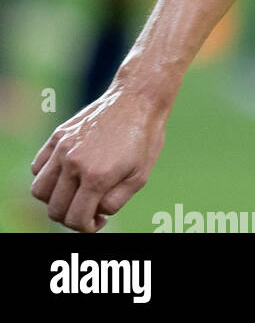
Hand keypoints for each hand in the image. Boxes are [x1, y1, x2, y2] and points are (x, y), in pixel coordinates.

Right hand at [31, 82, 168, 231]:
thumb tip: (94, 213)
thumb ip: (114, 203)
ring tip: (75, 192)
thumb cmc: (144, 138)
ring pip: (39, 190)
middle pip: (55, 209)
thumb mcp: (140, 177)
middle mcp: (74, 162)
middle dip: (70, 217)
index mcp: (97, 176)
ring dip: (54, 199)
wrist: (139, 98)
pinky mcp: (58, 135)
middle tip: (87, 210)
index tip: (97, 222)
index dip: (86, 228)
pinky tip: (67, 174)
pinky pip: (38, 167)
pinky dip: (46, 177)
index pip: (75, 219)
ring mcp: (63, 147)